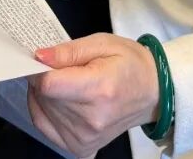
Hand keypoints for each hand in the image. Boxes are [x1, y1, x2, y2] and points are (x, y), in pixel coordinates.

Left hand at [27, 33, 160, 156]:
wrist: (153, 92)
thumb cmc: (129, 63)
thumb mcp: (103, 43)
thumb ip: (69, 50)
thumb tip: (39, 56)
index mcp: (98, 90)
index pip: (48, 85)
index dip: (40, 69)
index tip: (46, 60)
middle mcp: (90, 120)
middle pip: (45, 97)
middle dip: (46, 79)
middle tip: (64, 69)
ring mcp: (85, 138)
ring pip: (43, 110)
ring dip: (47, 95)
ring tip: (68, 83)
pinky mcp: (81, 148)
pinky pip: (45, 127)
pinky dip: (44, 110)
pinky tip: (59, 99)